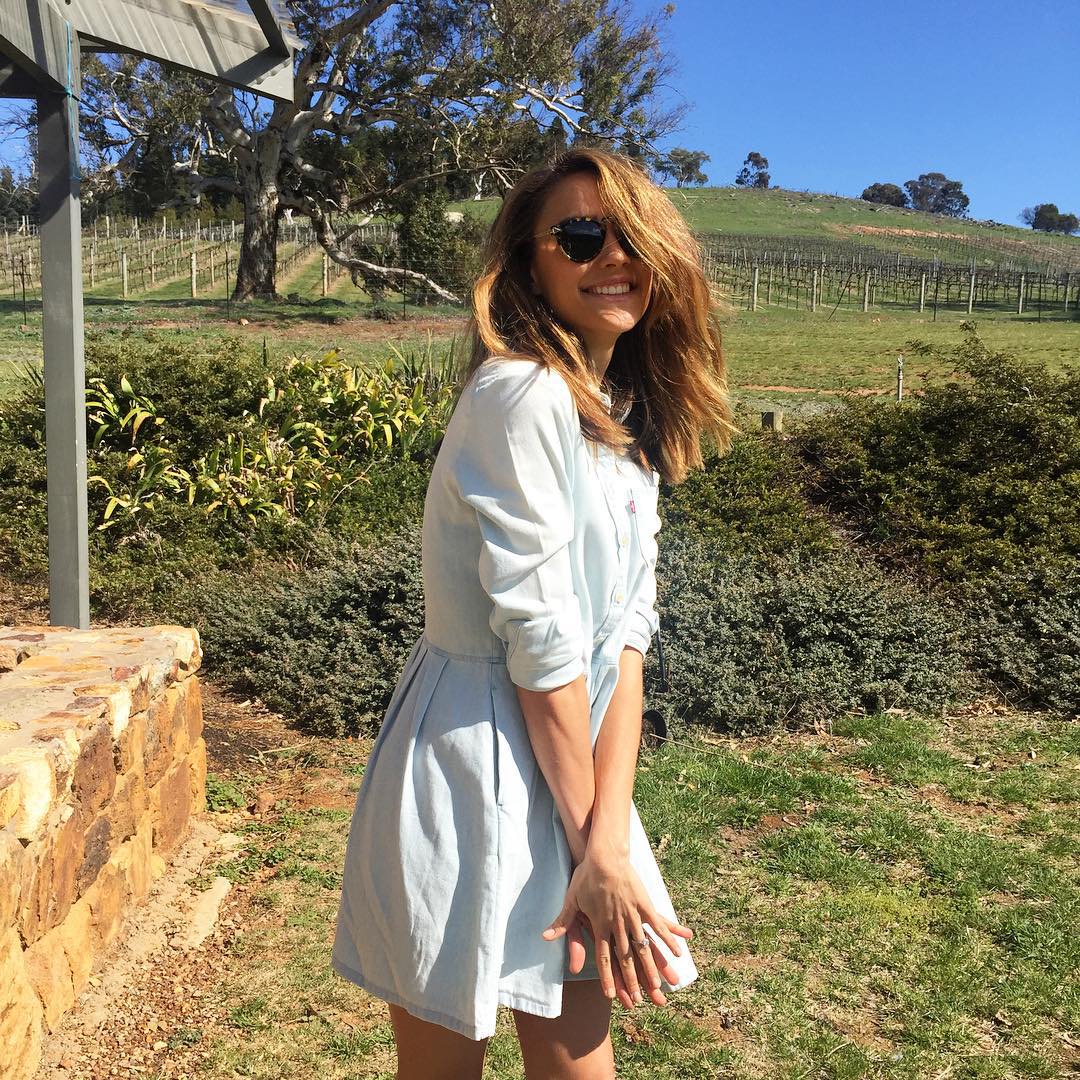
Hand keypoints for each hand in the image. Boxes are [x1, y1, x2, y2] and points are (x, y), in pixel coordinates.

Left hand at [541, 850, 693, 1007]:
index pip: (604, 958)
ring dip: (652, 966)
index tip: (612, 995)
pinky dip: (669, 939)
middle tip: (640, 1000)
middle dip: (633, 980)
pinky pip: (659, 925)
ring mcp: (632, 915)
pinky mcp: (644, 904)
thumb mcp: (571, 900)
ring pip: (643, 946)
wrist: (603, 855)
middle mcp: (617, 924)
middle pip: (626, 958)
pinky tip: (678, 951)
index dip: (608, 977)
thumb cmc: (585, 876)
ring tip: (660, 984)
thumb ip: (563, 922)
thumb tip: (546, 938)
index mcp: (600, 925)